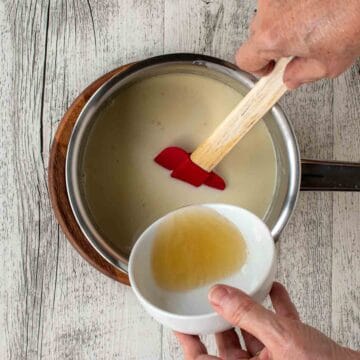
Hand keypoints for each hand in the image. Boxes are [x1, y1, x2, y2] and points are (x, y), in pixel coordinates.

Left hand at [175, 282, 358, 358]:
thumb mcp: (282, 339)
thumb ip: (248, 315)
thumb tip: (218, 295)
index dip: (189, 341)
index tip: (180, 320)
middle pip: (227, 343)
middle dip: (220, 317)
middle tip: (211, 296)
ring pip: (252, 333)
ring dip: (249, 309)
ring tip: (241, 288)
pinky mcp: (295, 353)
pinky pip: (278, 327)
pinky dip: (275, 308)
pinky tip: (273, 291)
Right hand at [236, 0, 359, 87]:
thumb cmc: (354, 15)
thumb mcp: (329, 63)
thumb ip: (302, 75)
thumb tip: (291, 78)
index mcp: (273, 36)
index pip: (244, 59)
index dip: (256, 68)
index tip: (269, 69)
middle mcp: (269, 9)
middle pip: (256, 36)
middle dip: (273, 45)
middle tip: (296, 48)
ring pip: (269, 16)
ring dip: (283, 24)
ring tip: (310, 24)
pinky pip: (281, 1)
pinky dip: (292, 7)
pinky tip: (313, 9)